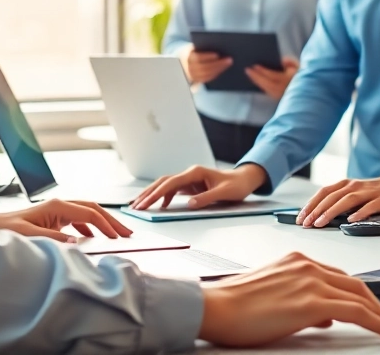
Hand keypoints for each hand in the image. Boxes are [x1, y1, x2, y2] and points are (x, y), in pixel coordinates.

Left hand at [0, 199, 132, 241]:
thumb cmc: (7, 229)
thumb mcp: (29, 236)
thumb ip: (53, 238)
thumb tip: (76, 242)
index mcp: (57, 206)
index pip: (90, 213)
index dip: (106, 225)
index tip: (118, 237)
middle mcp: (60, 205)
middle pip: (94, 209)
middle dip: (111, 220)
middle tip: (127, 233)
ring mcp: (57, 210)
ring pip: (88, 212)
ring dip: (103, 222)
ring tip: (116, 234)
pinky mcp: (54, 217)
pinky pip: (78, 219)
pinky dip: (90, 226)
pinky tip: (93, 236)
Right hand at [128, 164, 265, 210]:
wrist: (244, 180)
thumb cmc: (236, 185)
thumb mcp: (224, 193)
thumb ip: (206, 198)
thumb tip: (189, 204)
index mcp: (195, 173)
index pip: (170, 183)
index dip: (155, 194)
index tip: (145, 203)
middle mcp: (189, 174)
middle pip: (163, 182)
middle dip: (147, 194)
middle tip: (134, 206)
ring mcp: (189, 179)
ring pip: (165, 185)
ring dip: (152, 195)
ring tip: (140, 205)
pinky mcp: (191, 185)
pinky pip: (172, 190)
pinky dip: (163, 197)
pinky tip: (159, 206)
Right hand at [179, 46, 232, 85]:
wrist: (181, 61)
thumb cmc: (191, 51)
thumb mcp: (193, 47)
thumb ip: (202, 47)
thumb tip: (217, 45)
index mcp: (187, 58)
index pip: (197, 58)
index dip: (207, 57)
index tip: (217, 54)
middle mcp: (189, 68)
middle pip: (205, 67)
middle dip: (218, 64)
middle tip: (229, 59)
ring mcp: (193, 76)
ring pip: (207, 74)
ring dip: (219, 69)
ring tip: (228, 63)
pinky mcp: (196, 80)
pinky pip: (207, 79)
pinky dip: (216, 73)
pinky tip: (223, 68)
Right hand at [198, 252, 379, 346]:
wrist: (215, 307)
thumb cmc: (233, 306)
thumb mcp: (274, 297)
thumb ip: (302, 301)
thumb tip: (324, 317)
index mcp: (298, 261)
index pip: (340, 278)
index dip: (363, 295)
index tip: (376, 308)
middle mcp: (308, 265)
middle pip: (357, 285)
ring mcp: (311, 281)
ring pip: (362, 297)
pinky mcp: (312, 302)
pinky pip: (356, 312)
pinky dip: (379, 323)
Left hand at [245, 57, 299, 99]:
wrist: (305, 88)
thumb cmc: (300, 74)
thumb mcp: (298, 65)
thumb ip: (290, 61)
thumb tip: (282, 60)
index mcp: (289, 80)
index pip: (273, 76)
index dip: (263, 71)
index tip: (254, 66)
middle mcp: (284, 90)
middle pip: (266, 83)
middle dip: (256, 76)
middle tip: (247, 69)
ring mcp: (281, 95)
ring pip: (265, 88)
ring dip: (256, 81)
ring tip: (249, 73)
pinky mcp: (278, 97)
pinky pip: (267, 91)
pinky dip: (260, 85)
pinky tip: (254, 79)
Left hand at [297, 174, 379, 227]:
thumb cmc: (374, 193)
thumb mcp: (354, 195)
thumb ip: (339, 202)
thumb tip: (320, 217)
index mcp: (346, 185)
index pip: (323, 193)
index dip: (311, 204)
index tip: (300, 218)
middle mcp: (354, 186)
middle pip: (332, 197)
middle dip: (316, 210)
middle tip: (306, 223)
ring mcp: (368, 192)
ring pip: (346, 200)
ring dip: (331, 212)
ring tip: (320, 223)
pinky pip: (369, 206)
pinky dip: (360, 213)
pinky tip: (351, 221)